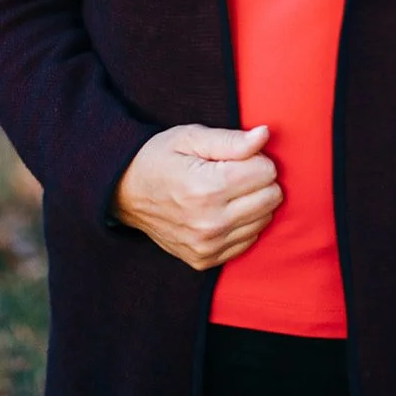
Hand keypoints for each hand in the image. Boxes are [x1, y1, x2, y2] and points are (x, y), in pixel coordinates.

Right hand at [113, 122, 282, 270]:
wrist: (125, 193)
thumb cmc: (159, 158)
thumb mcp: (191, 137)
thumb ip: (231, 139)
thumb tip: (265, 135)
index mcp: (208, 188)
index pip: (267, 171)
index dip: (256, 157)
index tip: (237, 156)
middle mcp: (210, 222)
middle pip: (271, 198)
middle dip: (260, 179)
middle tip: (235, 171)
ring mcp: (207, 246)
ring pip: (265, 220)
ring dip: (254, 202)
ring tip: (228, 190)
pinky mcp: (205, 260)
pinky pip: (249, 241)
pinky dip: (244, 223)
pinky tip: (224, 210)